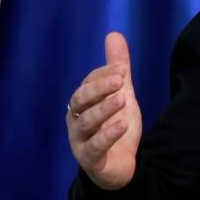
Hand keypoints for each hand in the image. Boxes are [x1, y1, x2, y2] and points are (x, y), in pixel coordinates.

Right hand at [66, 32, 142, 189]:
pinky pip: (94, 147)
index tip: (121, 68)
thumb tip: (114, 34)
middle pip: (80, 100)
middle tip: (120, 79)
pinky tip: (122, 126)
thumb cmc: (116, 126)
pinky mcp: (90, 159)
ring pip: (86, 123)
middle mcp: (77, 120)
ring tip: (122, 99)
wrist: (122, 166)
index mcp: (83, 103)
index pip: (88, 84)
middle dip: (99, 88)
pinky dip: (107, 136)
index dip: (103, 75)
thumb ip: (117, 68)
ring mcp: (81, 140)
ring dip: (103, 109)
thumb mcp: (121, 94)